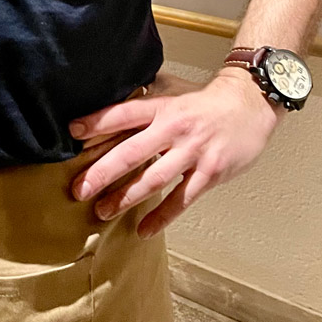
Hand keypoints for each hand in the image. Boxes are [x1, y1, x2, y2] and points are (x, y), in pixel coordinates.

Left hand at [67, 68, 286, 237]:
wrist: (250, 105)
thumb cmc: (204, 101)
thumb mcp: (172, 91)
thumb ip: (143, 98)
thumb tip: (110, 100)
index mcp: (161, 108)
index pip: (123, 114)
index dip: (97, 122)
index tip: (72, 133)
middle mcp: (174, 129)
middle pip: (132, 151)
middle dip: (102, 172)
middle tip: (79, 189)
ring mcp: (193, 152)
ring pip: (154, 179)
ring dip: (126, 198)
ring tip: (102, 211)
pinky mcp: (210, 173)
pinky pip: (183, 199)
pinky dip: (162, 216)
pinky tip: (143, 230)